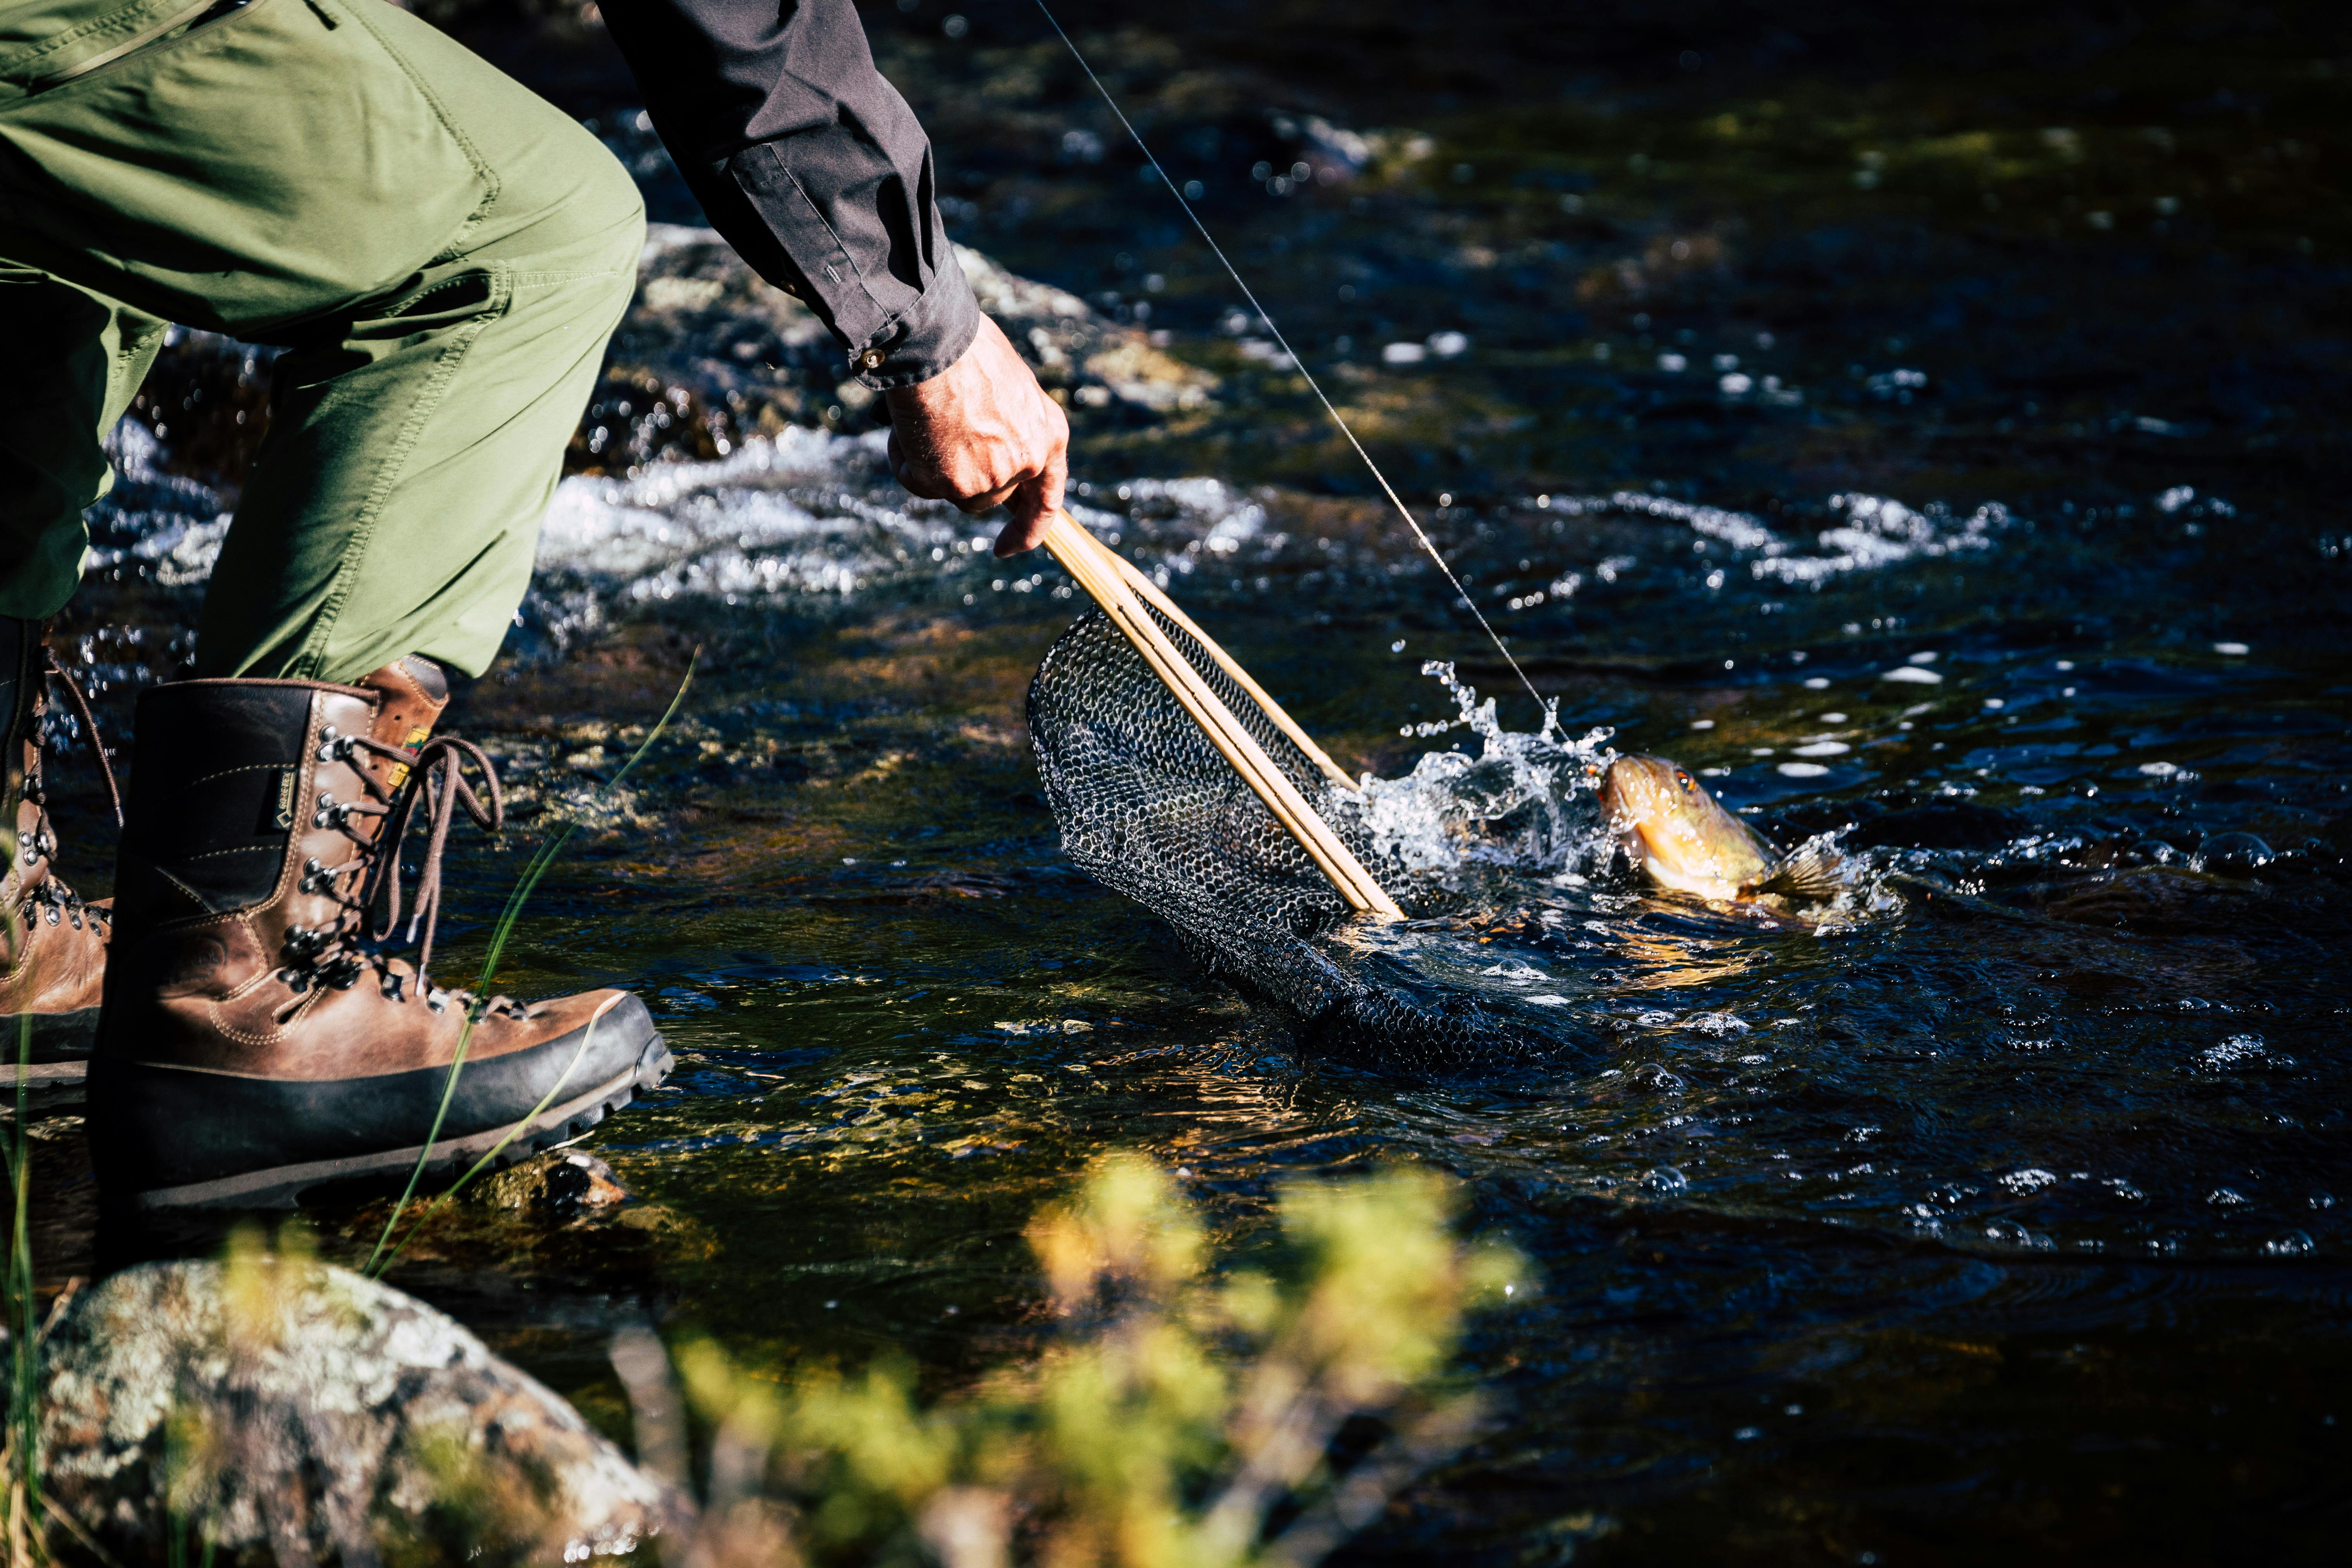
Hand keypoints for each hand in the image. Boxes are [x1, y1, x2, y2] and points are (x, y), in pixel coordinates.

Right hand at [884, 313, 1068, 556]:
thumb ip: (1008, 425)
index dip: (1028, 529)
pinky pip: (918, 483)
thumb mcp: (1009, 388)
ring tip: (919, 419)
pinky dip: (905, 460)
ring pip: (953, 492)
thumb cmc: (969, 349)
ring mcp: (988, 478)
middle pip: (991, 497)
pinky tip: (903, 427)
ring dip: (931, 464)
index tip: (1006, 548)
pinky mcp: (949, 484)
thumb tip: (986, 446)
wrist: (936, 341)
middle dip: (962, 477)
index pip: (1047, 501)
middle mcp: (1025, 463)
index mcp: (1049, 436)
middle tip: (931, 441)